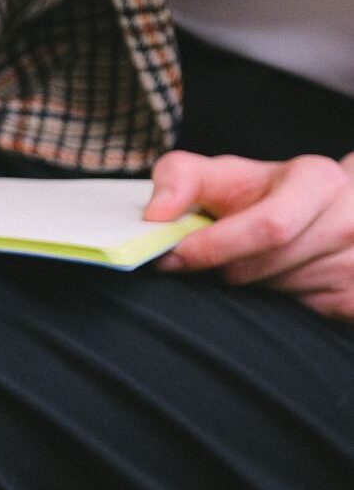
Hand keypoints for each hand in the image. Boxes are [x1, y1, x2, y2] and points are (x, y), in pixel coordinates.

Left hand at [147, 151, 353, 320]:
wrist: (331, 208)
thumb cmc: (268, 194)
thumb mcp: (224, 175)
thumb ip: (180, 179)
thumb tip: (155, 215)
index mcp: (318, 182)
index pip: (268, 227)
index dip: (213, 247)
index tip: (174, 256)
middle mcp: (348, 220)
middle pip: (261, 268)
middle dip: (223, 268)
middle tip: (216, 257)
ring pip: (275, 295)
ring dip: (247, 285)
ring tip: (254, 260)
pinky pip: (297, 314)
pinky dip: (273, 303)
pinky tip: (279, 278)